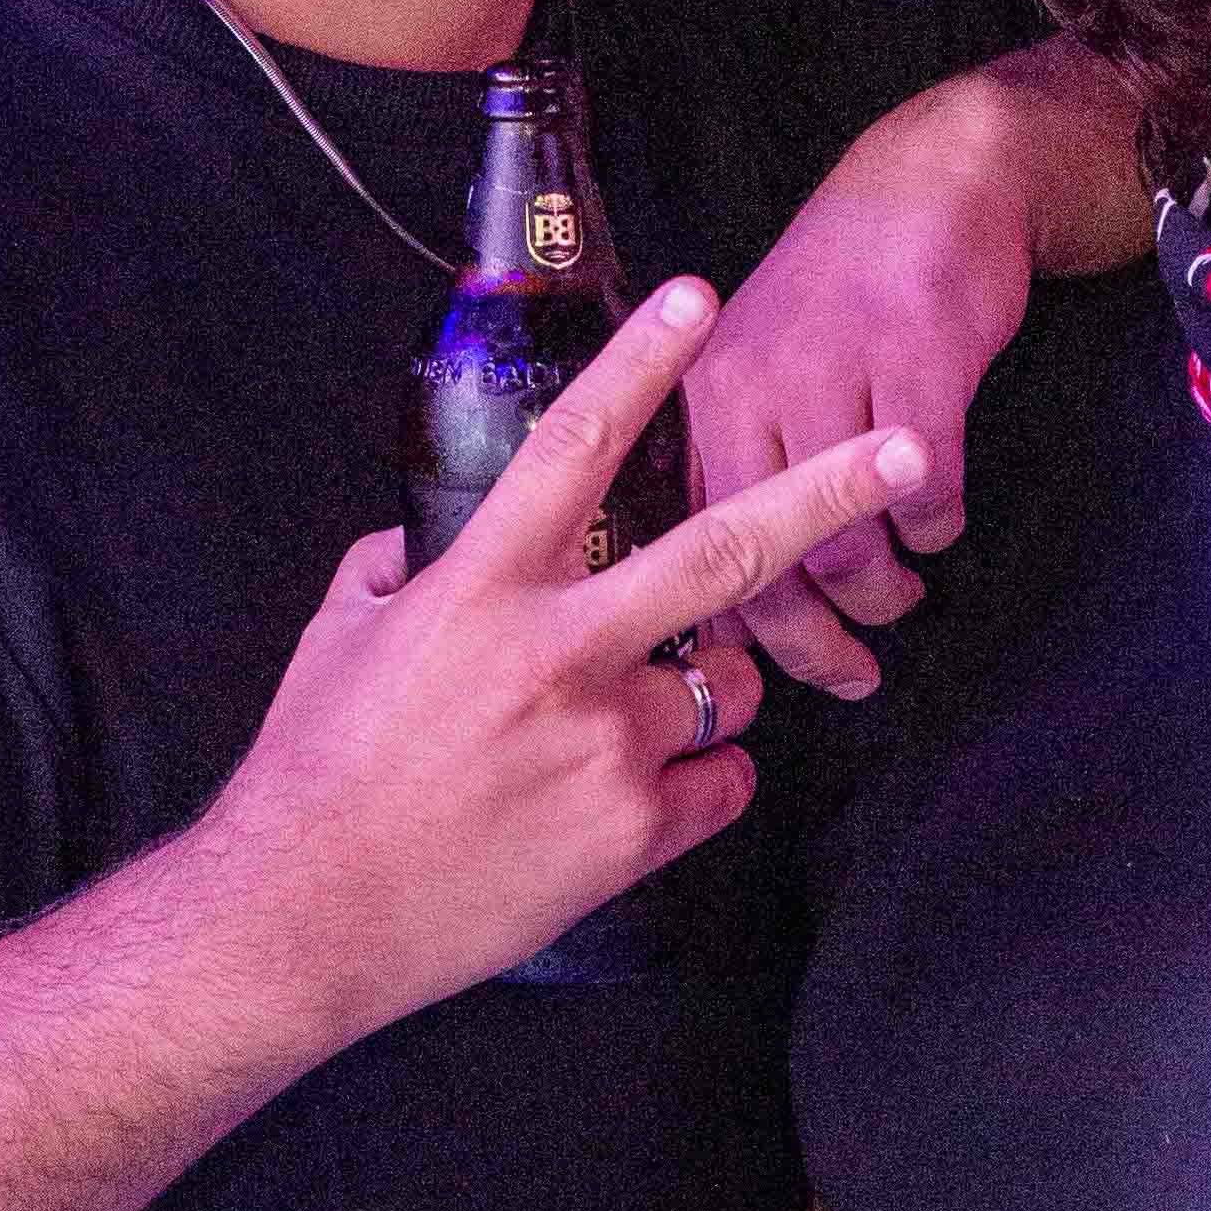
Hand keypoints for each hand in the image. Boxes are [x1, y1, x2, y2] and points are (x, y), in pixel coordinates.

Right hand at [209, 285, 926, 1033]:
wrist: (306, 913)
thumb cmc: (314, 771)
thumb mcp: (339, 636)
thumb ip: (400, 572)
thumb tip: (426, 549)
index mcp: (480, 588)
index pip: (574, 448)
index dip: (641, 363)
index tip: (699, 296)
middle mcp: (558, 651)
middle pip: (726, 552)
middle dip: (828, 495)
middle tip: (904, 455)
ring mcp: (606, 741)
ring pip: (727, 685)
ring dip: (708, 691)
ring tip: (618, 730)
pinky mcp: (634, 828)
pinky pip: (721, 781)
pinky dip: (697, 782)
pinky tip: (626, 801)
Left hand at [689, 78, 1035, 694]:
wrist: (928, 182)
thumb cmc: (841, 292)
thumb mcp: (758, 362)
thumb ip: (734, 463)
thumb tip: (722, 604)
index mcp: (702, 393)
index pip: (689, 540)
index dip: (725, 626)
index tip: (759, 675)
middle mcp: (753, 382)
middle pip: (758, 560)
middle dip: (806, 642)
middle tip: (848, 676)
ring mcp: (836, 370)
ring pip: (842, 540)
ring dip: (880, 592)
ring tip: (900, 598)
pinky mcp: (918, 360)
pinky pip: (923, 491)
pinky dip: (936, 527)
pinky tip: (940, 523)